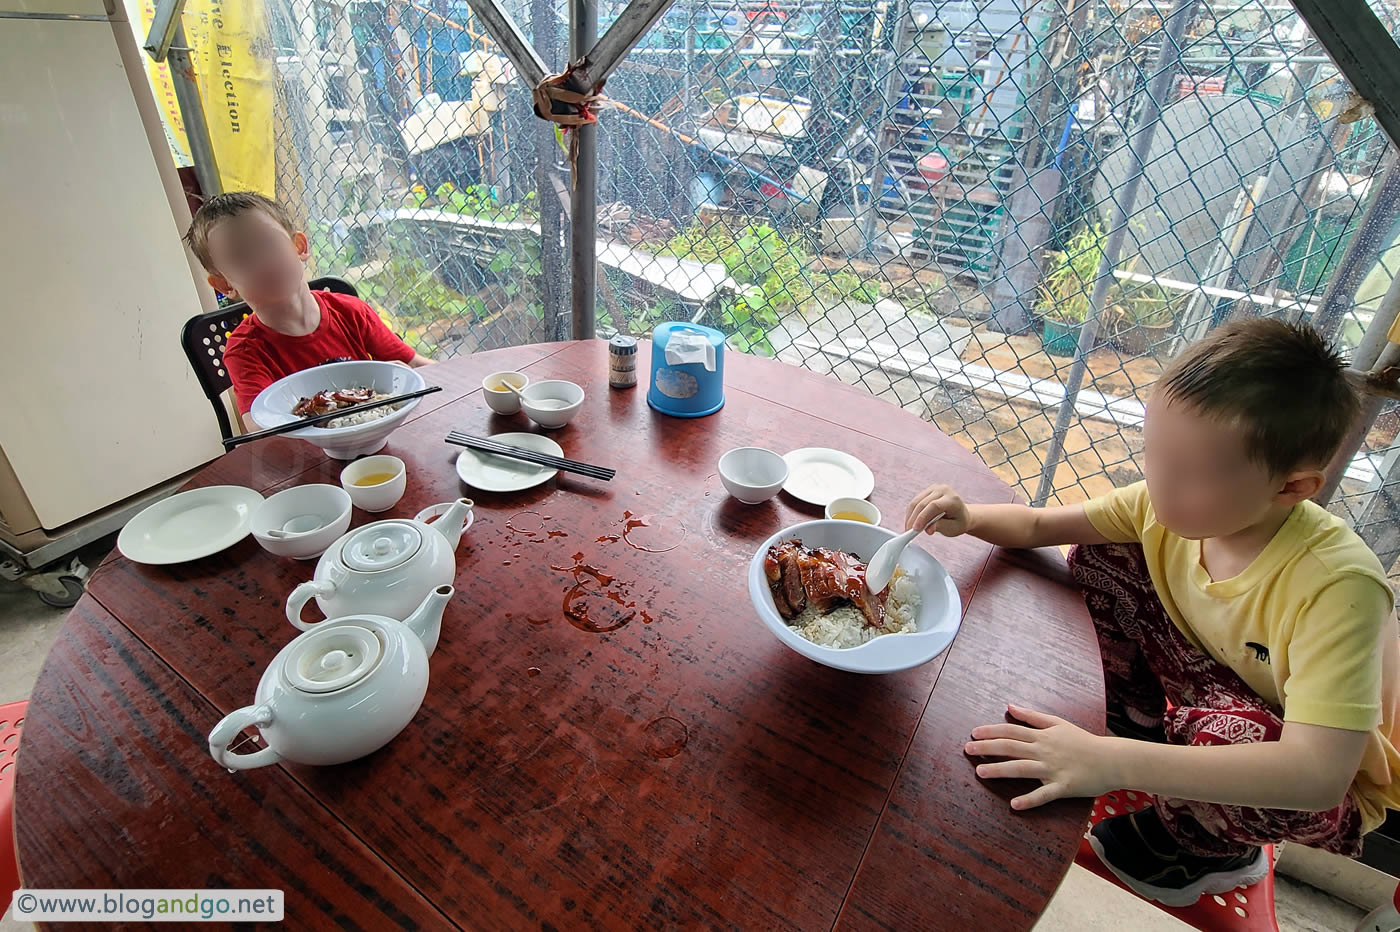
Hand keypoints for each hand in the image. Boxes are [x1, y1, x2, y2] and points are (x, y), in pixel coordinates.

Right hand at [905, 484, 969, 535]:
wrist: (962, 514)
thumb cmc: (958, 522)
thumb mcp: (952, 528)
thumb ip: (939, 527)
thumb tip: (927, 529)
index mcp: (953, 499)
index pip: (934, 506)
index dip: (923, 517)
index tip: (915, 529)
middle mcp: (944, 490)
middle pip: (923, 503)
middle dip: (914, 519)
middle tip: (909, 531)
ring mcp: (935, 488)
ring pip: (916, 501)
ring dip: (910, 516)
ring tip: (908, 528)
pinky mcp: (928, 491)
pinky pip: (915, 501)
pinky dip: (911, 512)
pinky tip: (911, 521)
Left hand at [965, 705, 1118, 809]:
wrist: (1112, 759)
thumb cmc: (1084, 741)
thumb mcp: (1058, 723)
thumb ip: (1032, 716)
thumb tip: (1010, 706)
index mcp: (1043, 736)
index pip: (1012, 731)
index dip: (991, 731)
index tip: (973, 733)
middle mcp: (1045, 751)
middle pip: (1011, 747)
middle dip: (987, 748)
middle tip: (968, 749)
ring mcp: (1053, 769)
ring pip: (1022, 768)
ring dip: (1000, 770)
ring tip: (980, 772)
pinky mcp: (1063, 787)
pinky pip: (1044, 794)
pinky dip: (1030, 799)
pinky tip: (1014, 804)